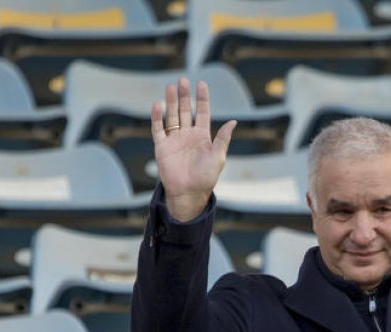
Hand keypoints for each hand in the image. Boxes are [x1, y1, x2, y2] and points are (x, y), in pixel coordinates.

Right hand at [151, 77, 236, 221]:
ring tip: (170, 87)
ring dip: (170, 102)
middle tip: (182, 80)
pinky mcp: (162, 146)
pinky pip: (158, 129)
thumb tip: (233, 122)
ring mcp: (174, 139)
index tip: (201, 84)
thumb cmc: (206, 177)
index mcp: (202, 136)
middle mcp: (187, 135)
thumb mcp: (218, 156)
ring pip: (171, 116)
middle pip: (185, 110)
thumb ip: (223, 138)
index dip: (201, 98)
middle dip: (184, 95)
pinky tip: (157, 105)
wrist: (189, 192)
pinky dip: (157, 117)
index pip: (201, 112)